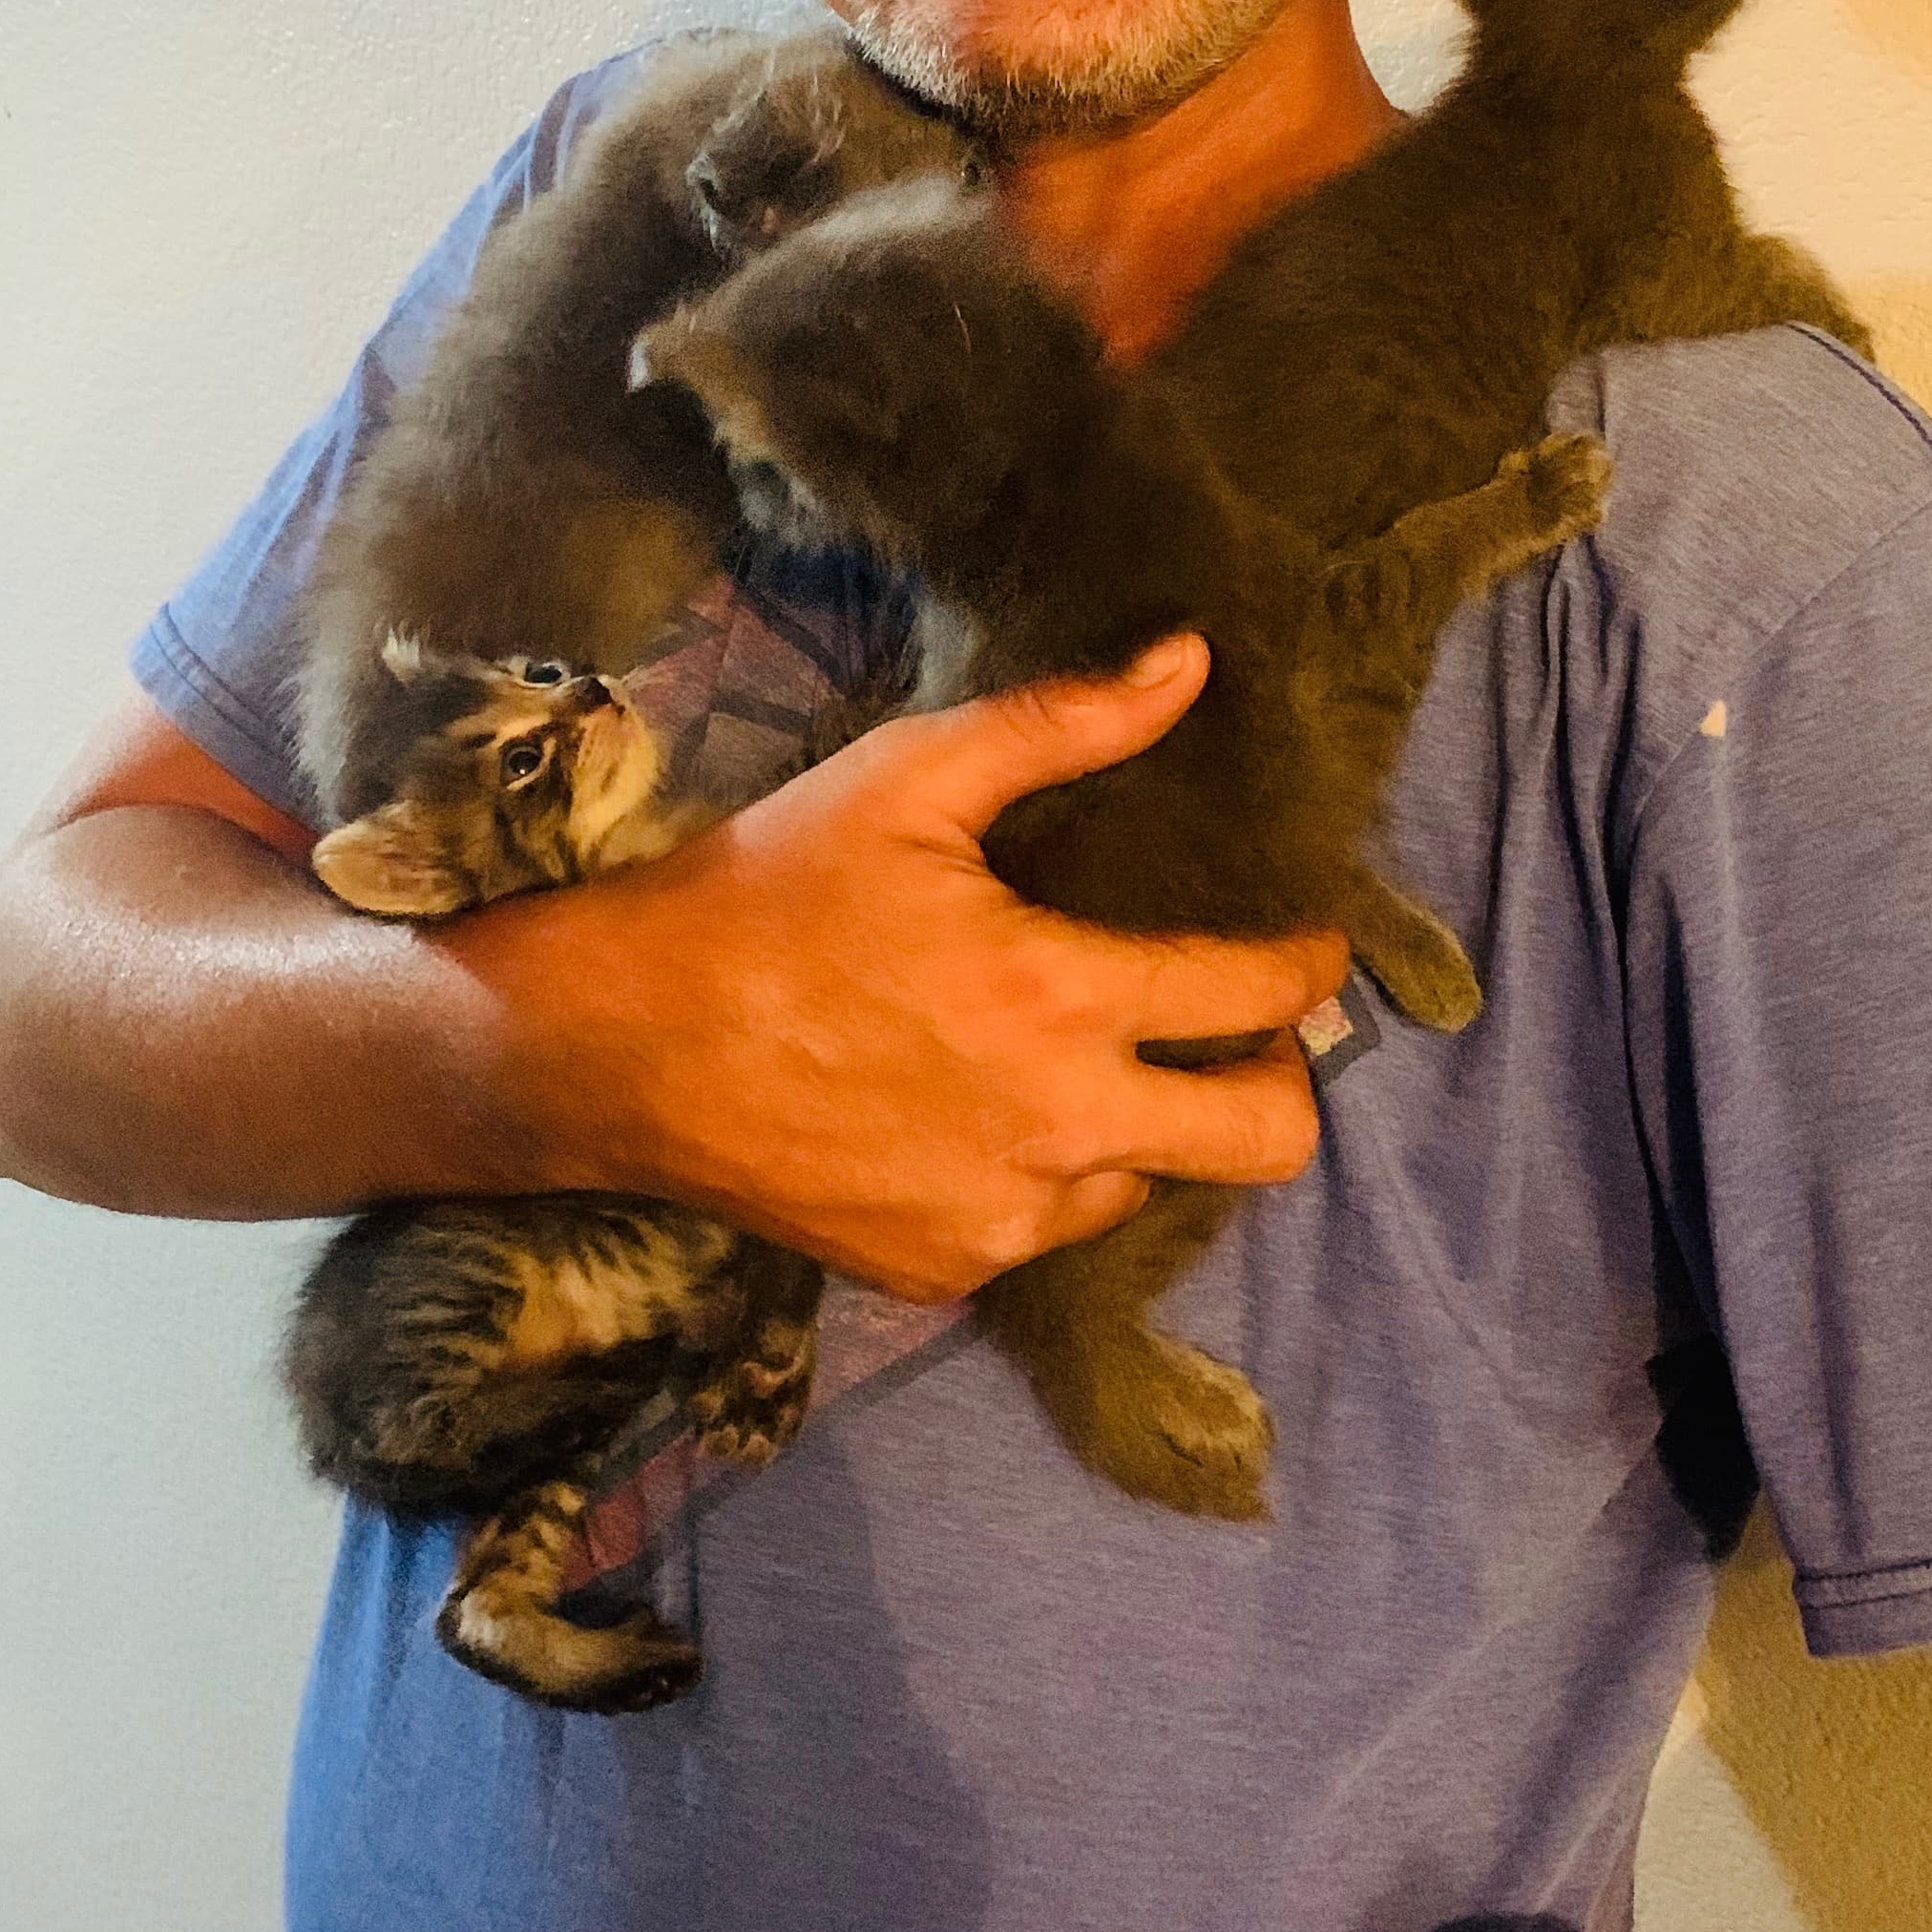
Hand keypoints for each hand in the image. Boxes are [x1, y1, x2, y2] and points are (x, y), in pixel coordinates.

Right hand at [449, 636, 1347, 1299]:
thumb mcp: (909, 779)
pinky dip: (1041, 1173)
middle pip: (1265, 1142)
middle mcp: (1056, 1126)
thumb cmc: (765, 893)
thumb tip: (1190, 663)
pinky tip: (973, 1111)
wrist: (621, 1046)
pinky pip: (1048, 1228)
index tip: (1311, 948)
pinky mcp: (946, 1268)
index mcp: (1059, 995)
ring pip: (1150, 1185)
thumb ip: (1064, 725)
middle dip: (1280, 1082)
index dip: (1307, 965)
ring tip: (1073, 1063)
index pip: (1255, 996)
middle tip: (1241, 1037)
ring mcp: (1003, 1216)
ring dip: (1140, 1126)